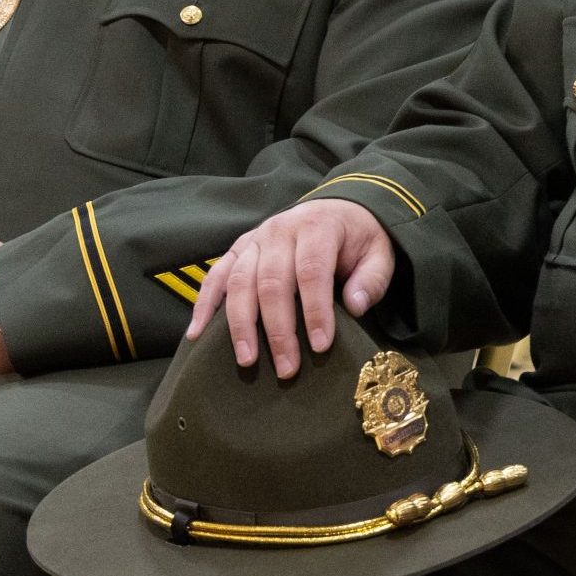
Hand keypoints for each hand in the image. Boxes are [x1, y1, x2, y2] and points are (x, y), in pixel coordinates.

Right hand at [187, 199, 395, 377]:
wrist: (338, 208)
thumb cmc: (358, 239)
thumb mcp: (379, 252)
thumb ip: (372, 279)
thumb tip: (355, 307)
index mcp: (317, 227)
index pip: (312, 272)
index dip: (315, 310)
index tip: (320, 346)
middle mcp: (280, 230)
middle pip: (272, 282)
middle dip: (278, 329)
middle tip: (287, 367)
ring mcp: (255, 239)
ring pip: (239, 282)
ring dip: (241, 325)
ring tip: (247, 360)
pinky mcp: (238, 249)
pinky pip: (216, 276)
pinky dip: (204, 305)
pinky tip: (196, 334)